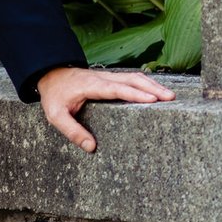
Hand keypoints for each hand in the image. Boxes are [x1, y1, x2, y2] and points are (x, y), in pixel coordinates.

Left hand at [36, 64, 174, 151]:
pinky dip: (146, 82)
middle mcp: (103, 78)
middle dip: (152, 87)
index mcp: (92, 86)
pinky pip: (131, 78)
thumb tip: (91, 147)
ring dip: (152, 84)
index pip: (118, 88)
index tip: (153, 99)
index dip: (136, 94)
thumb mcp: (56, 115)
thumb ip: (73, 131)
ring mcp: (108, 76)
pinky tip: (155, 90)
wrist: (50, 74)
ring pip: (134, 77)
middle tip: (170, 98)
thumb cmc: (54, 95)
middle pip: (132, 79)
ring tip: (169, 95)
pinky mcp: (110, 78)